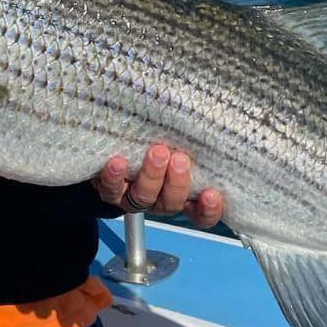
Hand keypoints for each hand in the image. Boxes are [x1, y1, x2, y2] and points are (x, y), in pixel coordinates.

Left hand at [93, 143, 223, 229]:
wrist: (111, 149)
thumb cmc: (156, 139)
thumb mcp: (179, 139)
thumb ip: (197, 137)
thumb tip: (218, 113)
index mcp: (182, 194)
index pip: (201, 213)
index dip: (208, 210)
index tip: (212, 194)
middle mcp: (158, 200)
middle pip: (170, 204)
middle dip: (177, 183)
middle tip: (180, 159)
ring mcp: (132, 197)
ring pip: (143, 199)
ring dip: (151, 177)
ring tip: (156, 152)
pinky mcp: (108, 191)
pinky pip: (110, 190)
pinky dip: (114, 177)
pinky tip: (118, 162)